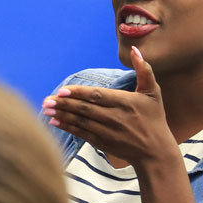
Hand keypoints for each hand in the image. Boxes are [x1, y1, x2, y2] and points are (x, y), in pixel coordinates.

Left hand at [43, 46, 179, 168]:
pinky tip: (54, 122)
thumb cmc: (154, 118)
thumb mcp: (153, 93)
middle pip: (86, 109)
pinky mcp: (103, 143)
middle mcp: (116, 117)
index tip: (63, 90)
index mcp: (126, 102)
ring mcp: (108, 132)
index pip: (97, 96)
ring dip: (62, 115)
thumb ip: (144, 70)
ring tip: (46, 109)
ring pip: (81, 122)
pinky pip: (82, 134)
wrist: (156, 152)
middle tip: (48, 100)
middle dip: (65, 104)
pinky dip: (67, 128)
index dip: (79, 93)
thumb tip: (135, 50)